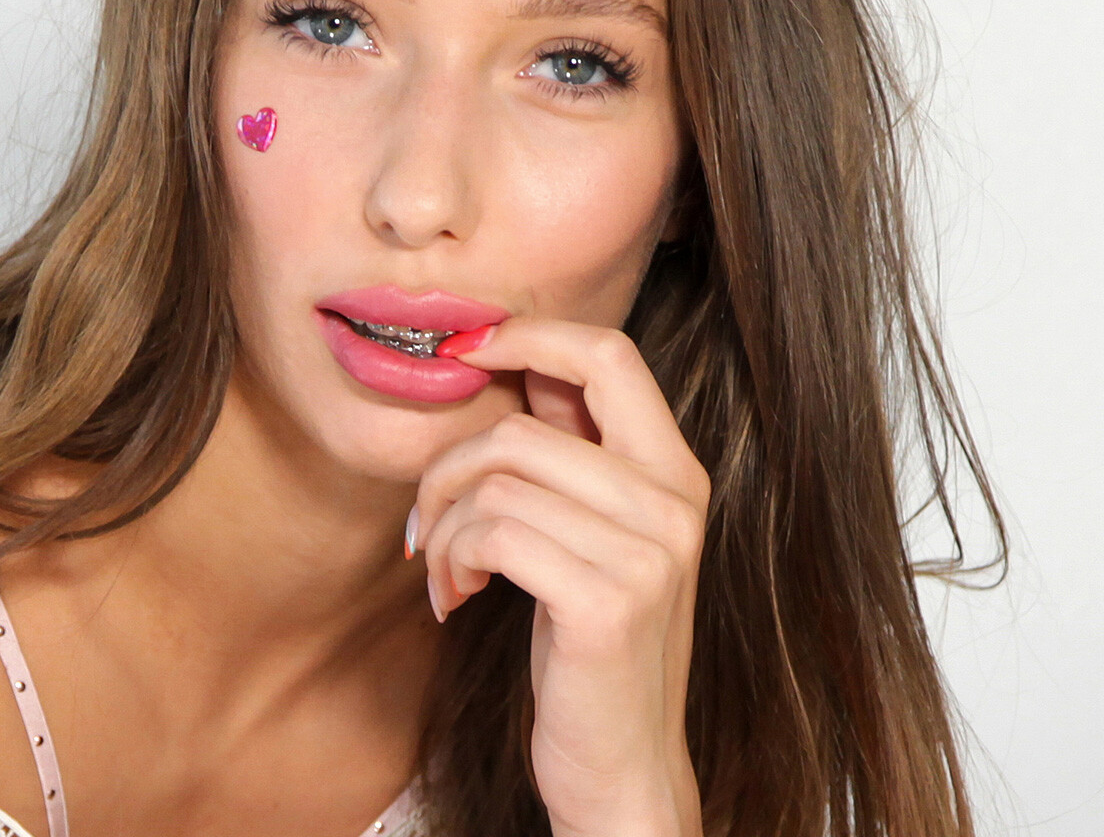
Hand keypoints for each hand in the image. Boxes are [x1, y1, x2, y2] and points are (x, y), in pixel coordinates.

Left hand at [410, 319, 708, 836]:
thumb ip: (569, 453)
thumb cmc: (588, 647)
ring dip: (443, 527)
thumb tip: (505, 360)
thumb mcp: (591, 535)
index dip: (527, 335)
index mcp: (675, 472)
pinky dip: (453, 560)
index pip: (609, 352)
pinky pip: (494, 533)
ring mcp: (650, 552)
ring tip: (446, 571)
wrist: (623, 768)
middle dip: (447, 467)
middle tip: (427, 521)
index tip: (463, 353)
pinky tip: (457, 597)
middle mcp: (676, 501)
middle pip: (524, 424)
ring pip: (497, 480)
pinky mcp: (609, 602)